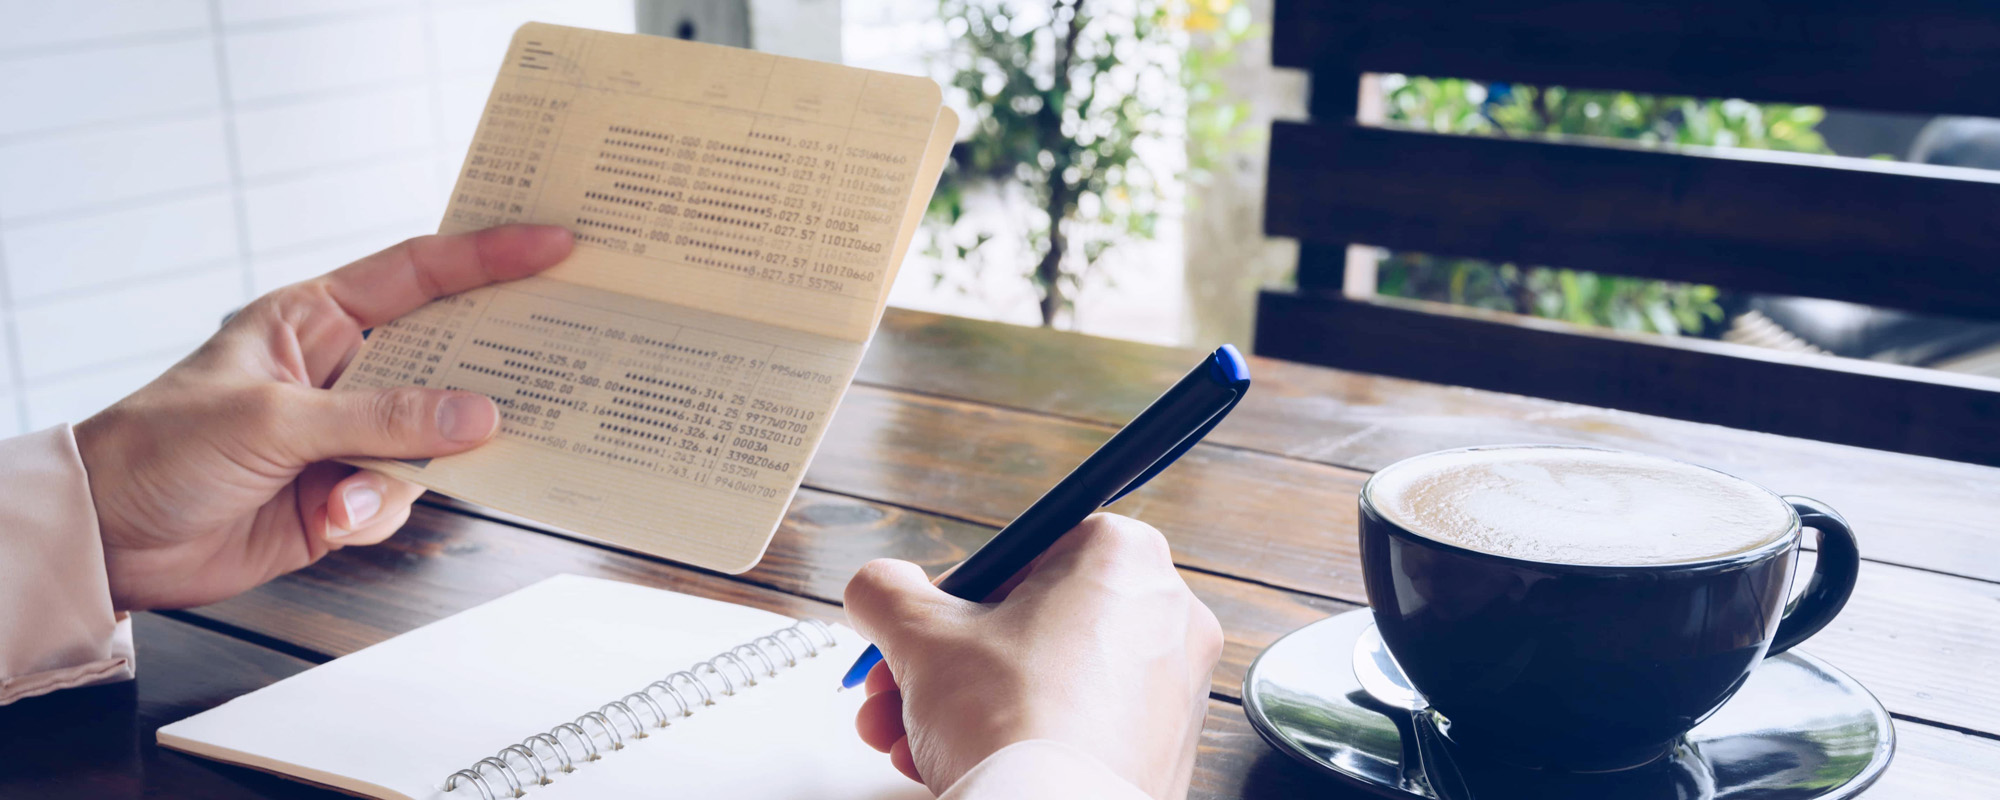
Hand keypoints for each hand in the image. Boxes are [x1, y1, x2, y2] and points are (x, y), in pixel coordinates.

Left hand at [73, 225, 572, 610]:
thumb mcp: (275, 420)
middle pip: (445, 360)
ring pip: (434, 441)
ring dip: (406, 468)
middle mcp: (341, 373)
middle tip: (547, 374)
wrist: (109, 542)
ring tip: (351, 491)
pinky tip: (331, 519)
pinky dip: (376, 510)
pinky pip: (403, 497)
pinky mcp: (346, 495)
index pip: (418, 274)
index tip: (555, 248)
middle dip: (485, 376)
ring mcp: (349, 436)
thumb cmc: (162, 448)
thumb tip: (478, 415)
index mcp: (314, 319)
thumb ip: (382, 417)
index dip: (490, 257)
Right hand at [842, 514, 1221, 798]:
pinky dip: (1022, 740)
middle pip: (1030, 626)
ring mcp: (1176, 688)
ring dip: (966, 707)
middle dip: (947, 665)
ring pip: (1049, 682)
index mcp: (1123, 556)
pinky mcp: (1166, 750)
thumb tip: (877, 587)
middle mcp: (1167, 613)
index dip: (954, 599)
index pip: (1022, 555)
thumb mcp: (919, 637)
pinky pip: (1080, 729)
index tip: (920, 632)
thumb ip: (887, 594)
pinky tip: (959, 764)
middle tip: (898, 690)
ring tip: (910, 739)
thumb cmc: (1010, 723)